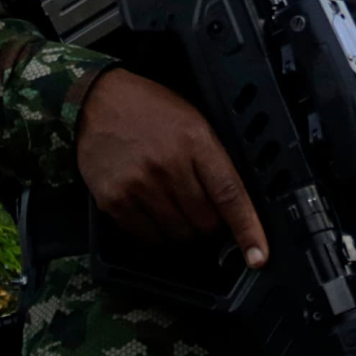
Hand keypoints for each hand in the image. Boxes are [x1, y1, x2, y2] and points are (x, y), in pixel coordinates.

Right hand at [75, 68, 269, 266]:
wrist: (97, 100)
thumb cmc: (149, 109)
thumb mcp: (192, 121)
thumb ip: (212, 159)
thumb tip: (230, 204)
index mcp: (195, 142)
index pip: (229, 194)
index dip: (247, 229)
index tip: (258, 255)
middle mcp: (168, 166)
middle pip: (205, 222)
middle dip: (209, 221)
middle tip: (198, 204)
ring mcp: (139, 186)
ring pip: (178, 234)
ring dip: (182, 228)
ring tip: (171, 202)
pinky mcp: (114, 201)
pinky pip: (147, 236)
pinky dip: (155, 231)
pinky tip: (150, 207)